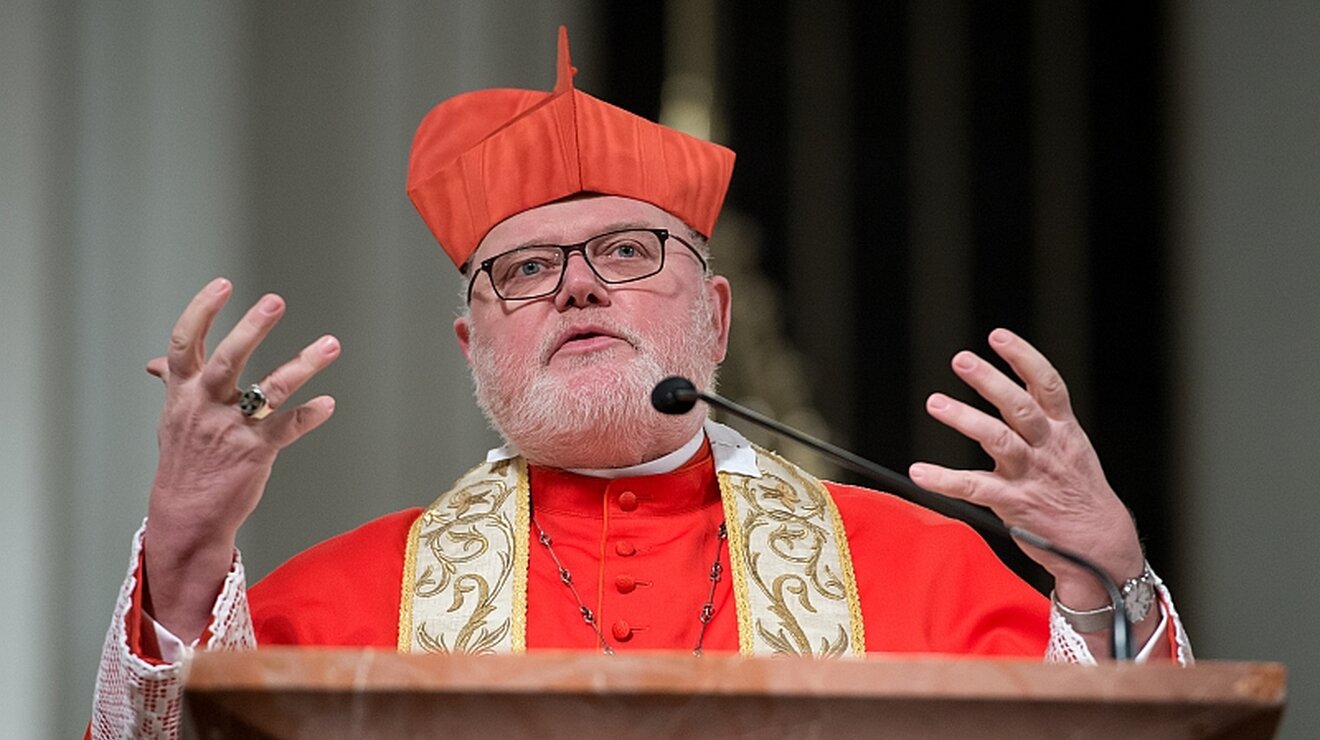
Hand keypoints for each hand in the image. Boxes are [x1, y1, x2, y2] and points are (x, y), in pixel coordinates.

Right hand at [142, 278, 339, 639]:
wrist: (187, 512)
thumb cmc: (185, 458)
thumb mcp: (173, 417)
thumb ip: (174, 384)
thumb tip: (156, 363)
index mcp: (183, 391)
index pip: (184, 343)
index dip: (201, 311)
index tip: (222, 284)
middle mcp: (206, 405)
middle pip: (227, 359)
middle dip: (251, 329)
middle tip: (275, 301)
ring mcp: (232, 428)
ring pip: (269, 390)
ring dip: (303, 365)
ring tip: (331, 343)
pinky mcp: (256, 451)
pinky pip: (288, 427)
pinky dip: (310, 415)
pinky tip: (328, 403)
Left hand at [907, 329, 1146, 624]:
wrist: (1100, 544)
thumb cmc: (1077, 490)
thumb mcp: (1071, 447)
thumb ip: (1042, 420)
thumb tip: (1008, 387)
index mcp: (1064, 429)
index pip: (1047, 384)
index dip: (1024, 357)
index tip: (998, 335)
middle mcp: (1049, 447)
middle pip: (1020, 407)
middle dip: (990, 381)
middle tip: (961, 359)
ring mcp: (1032, 475)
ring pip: (999, 440)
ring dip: (965, 419)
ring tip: (935, 402)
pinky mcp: (1015, 503)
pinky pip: (975, 488)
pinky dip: (945, 480)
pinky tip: (920, 471)